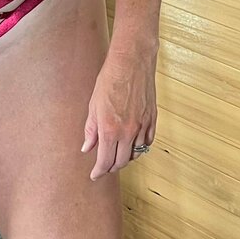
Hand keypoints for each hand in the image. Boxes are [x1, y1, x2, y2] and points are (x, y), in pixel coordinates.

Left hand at [81, 42, 157, 179]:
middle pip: (121, 162)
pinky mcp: (152, 119)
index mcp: (109, 129)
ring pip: (136, 153)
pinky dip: (140, 147)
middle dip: (111, 167)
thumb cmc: (109, 81)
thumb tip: (87, 148)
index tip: (95, 175)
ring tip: (118, 155)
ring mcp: (142, 126)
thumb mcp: (93, 106)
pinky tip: (133, 145)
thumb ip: (90, 130)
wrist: (131, 63)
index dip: (99, 171)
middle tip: (105, 167)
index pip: (104, 160)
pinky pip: (147, 142)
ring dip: (126, 158)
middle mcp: (127, 132)